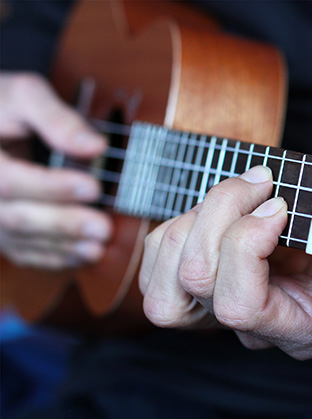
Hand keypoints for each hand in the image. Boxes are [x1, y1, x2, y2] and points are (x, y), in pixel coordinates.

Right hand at [0, 72, 111, 268]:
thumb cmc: (3, 105)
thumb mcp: (24, 95)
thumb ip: (56, 118)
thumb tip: (97, 146)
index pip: (10, 181)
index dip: (53, 187)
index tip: (94, 187)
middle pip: (15, 217)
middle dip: (63, 224)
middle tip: (103, 228)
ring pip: (19, 240)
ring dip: (62, 247)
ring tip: (98, 248)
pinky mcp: (0, 230)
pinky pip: (22, 251)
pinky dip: (53, 258)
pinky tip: (83, 256)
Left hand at [141, 127, 311, 358]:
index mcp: (300, 328)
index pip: (240, 306)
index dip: (247, 245)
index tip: (279, 205)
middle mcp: (253, 330)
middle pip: (197, 280)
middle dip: (221, 213)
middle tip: (262, 180)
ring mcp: (220, 315)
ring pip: (166, 279)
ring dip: (197, 219)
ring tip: (239, 195)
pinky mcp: (197, 292)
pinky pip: (159, 263)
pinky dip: (179, 224)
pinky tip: (219, 210)